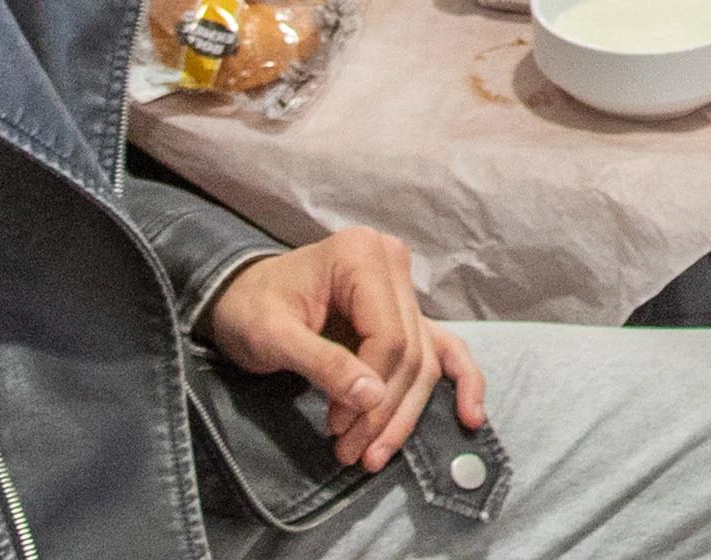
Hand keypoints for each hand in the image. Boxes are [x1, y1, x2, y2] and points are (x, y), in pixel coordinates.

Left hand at [202, 231, 489, 471]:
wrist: (240, 297)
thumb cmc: (250, 309)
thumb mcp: (273, 336)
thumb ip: (322, 363)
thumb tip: (372, 397)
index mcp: (361, 255)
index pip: (389, 335)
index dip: (371, 389)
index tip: (337, 427)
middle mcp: (392, 264)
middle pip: (409, 353)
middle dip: (383, 411)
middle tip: (350, 452)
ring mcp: (403, 289)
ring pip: (424, 361)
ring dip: (404, 413)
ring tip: (373, 454)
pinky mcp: (405, 314)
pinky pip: (441, 349)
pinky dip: (460, 381)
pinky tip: (470, 416)